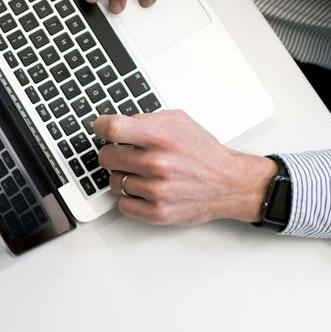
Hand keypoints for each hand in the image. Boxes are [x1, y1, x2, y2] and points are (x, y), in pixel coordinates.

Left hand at [94, 110, 276, 224]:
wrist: (230, 184)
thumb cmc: (204, 153)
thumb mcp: (181, 122)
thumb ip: (148, 119)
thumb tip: (119, 122)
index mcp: (163, 138)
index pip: (113, 129)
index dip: (101, 127)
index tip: (101, 129)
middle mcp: (158, 164)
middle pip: (106, 157)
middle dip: (112, 153)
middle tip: (125, 154)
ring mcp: (157, 191)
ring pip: (113, 182)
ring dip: (123, 177)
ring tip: (143, 173)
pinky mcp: (158, 213)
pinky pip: (123, 204)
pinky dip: (130, 198)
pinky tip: (144, 190)